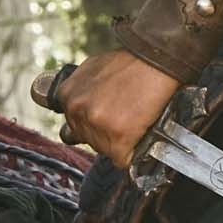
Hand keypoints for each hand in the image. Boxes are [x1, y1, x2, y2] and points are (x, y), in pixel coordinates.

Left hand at [30, 50, 181, 168]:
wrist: (155, 61)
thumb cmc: (130, 63)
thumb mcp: (92, 69)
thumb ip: (80, 89)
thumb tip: (77, 105)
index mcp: (66, 95)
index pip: (72, 124)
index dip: (91, 123)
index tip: (105, 118)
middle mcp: (76, 111)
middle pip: (87, 140)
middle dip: (104, 134)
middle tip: (124, 119)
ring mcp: (95, 126)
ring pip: (104, 151)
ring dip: (119, 144)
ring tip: (134, 123)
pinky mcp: (117, 139)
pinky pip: (122, 160)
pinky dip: (133, 154)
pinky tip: (140, 138)